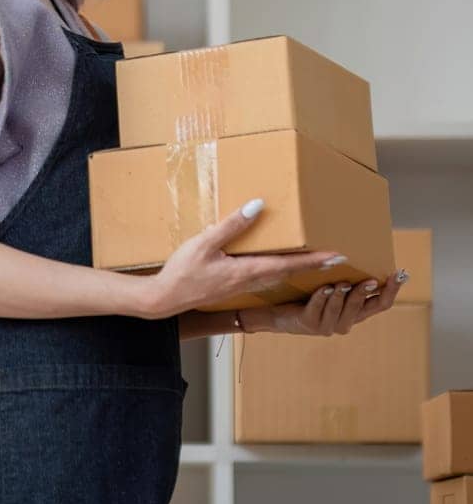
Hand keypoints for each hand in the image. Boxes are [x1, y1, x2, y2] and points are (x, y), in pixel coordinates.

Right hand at [143, 197, 346, 318]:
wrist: (166, 299)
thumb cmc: (183, 271)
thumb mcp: (205, 243)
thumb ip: (231, 225)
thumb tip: (257, 205)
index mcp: (247, 270)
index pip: (289, 264)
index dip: (315, 260)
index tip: (337, 255)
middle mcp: (251, 280)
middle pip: (290, 272)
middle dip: (314, 265)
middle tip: (336, 258)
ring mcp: (243, 286)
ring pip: (279, 276)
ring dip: (299, 269)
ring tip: (315, 260)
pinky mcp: (235, 286)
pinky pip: (266, 278)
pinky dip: (281, 270)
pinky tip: (279, 265)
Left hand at [243, 269, 406, 334]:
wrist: (280, 311)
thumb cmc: (309, 295)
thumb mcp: (333, 285)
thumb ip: (349, 277)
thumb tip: (361, 253)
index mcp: (355, 312)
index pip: (381, 304)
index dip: (392, 290)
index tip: (400, 274)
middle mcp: (345, 322)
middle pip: (362, 307)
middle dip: (365, 292)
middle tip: (370, 278)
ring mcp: (327, 325)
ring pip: (340, 309)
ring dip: (342, 296)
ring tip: (343, 282)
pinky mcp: (309, 323)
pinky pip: (317, 310)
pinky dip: (322, 298)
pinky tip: (323, 288)